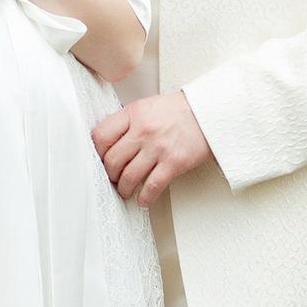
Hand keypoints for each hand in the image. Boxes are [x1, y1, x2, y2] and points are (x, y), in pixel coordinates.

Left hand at [91, 90, 214, 207]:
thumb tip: (110, 142)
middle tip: (113, 178)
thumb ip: (128, 121)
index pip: (101, 136)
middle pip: (112, 160)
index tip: (101, 159)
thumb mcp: (147, 106)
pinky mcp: (174, 163)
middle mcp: (143, 131)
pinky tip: (143, 200)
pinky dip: (145, 197)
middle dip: (109, 174)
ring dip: (124, 189)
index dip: (97, 152)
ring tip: (126, 191)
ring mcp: (158, 148)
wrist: (208, 112)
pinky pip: (152, 186)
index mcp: (133, 114)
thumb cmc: (178, 110)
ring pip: (129, 177)